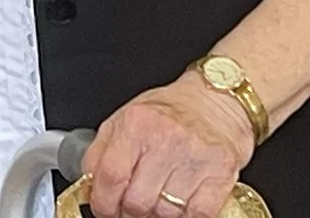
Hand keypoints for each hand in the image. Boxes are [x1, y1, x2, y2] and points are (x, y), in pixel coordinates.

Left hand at [81, 72, 253, 216]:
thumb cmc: (167, 112)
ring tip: (157, 199)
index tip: (103, 208)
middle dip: (129, 211)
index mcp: (136, 123)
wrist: (215, 102)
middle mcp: (166, 138)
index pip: (111, 176)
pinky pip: (197, 215)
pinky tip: (181, 202)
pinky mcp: (221, 174)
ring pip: (166, 213)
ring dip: (158, 214)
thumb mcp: (123, 120)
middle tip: (132, 205)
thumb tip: (88, 186)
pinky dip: (185, 216)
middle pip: (137, 201)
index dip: (103, 202)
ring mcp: (195, 158)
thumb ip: (100, 152)